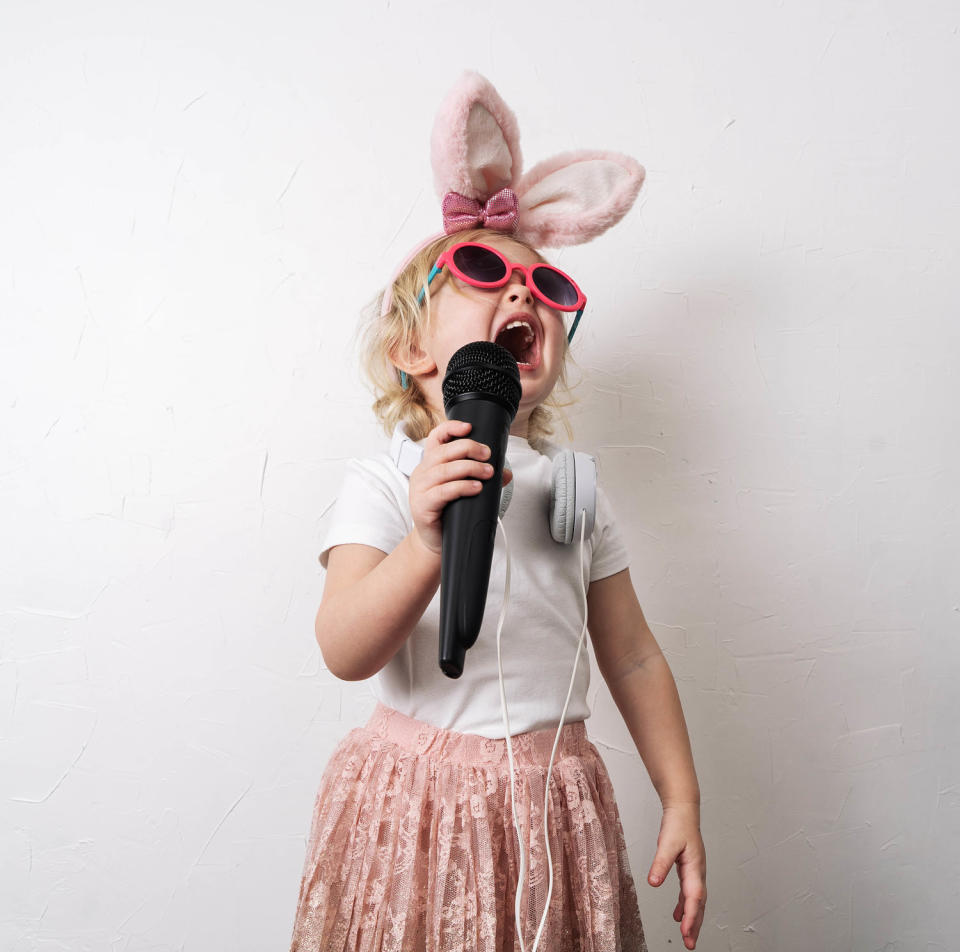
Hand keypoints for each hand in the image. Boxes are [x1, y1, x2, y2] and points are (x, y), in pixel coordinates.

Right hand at [408, 419, 512, 556]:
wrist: (435, 542)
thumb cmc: (449, 512)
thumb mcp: (464, 491)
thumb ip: (482, 478)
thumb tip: (506, 473)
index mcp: (430, 464)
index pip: (435, 438)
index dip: (450, 428)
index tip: (469, 427)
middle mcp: (422, 472)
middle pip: (443, 451)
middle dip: (468, 448)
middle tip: (488, 455)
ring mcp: (420, 489)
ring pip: (444, 470)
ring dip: (470, 468)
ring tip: (488, 473)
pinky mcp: (423, 505)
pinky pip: (443, 491)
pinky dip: (462, 487)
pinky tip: (476, 488)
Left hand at [647, 802, 706, 948]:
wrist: (683, 810)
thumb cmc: (678, 824)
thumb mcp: (667, 843)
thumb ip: (660, 863)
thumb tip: (653, 883)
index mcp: (695, 867)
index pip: (694, 897)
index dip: (690, 915)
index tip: (685, 932)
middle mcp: (698, 872)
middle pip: (699, 904)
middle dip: (694, 924)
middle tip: (689, 944)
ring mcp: (695, 871)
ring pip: (695, 900)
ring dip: (691, 918)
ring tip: (686, 936)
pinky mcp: (689, 869)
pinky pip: (689, 893)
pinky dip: (684, 905)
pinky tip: (677, 914)